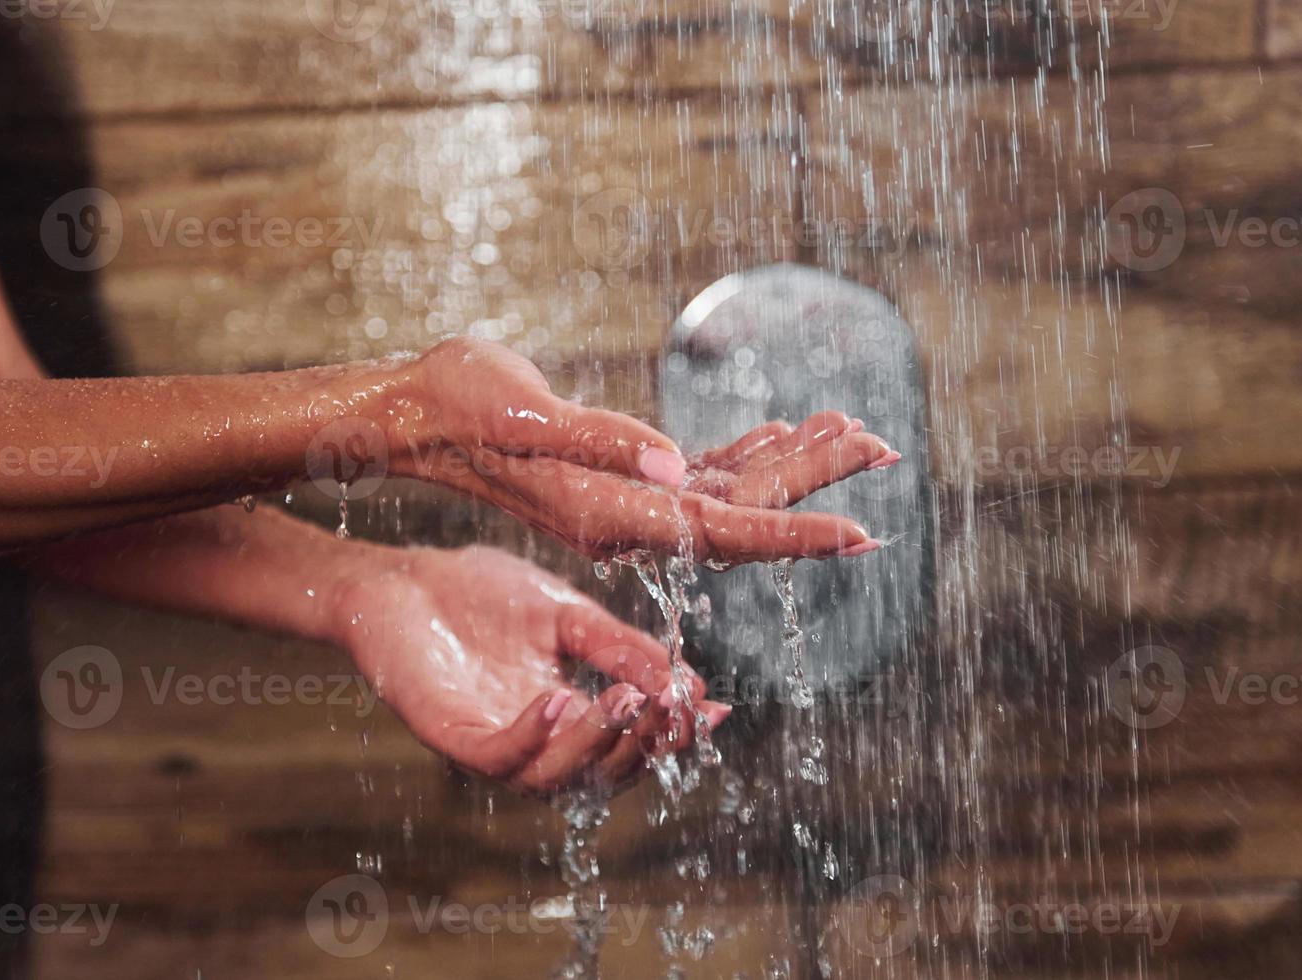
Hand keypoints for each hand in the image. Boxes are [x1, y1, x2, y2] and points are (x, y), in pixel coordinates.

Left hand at [331, 544, 727, 795]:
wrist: (400, 578)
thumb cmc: (480, 595)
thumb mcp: (568, 616)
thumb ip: (621, 648)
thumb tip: (688, 682)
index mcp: (569, 716)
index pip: (630, 744)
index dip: (673, 735)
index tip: (713, 708)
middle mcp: (535, 741)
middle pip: (600, 773)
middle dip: (643, 743)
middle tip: (669, 702)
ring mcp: (492, 741)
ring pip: (554, 777)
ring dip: (597, 743)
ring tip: (627, 699)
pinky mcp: (448, 735)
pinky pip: (497, 756)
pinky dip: (533, 735)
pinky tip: (561, 697)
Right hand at [391, 339, 896, 564]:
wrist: (415, 413)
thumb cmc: (460, 403)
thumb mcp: (524, 412)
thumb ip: (599, 440)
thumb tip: (674, 464)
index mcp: (613, 512)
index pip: (723, 534)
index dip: (795, 534)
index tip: (862, 532)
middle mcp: (629, 520)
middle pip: (744, 512)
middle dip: (816, 482)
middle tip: (886, 446)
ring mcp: (628, 503)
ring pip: (730, 492)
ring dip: (790, 462)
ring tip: (852, 427)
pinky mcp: (622, 477)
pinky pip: (700, 475)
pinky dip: (745, 453)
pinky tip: (780, 431)